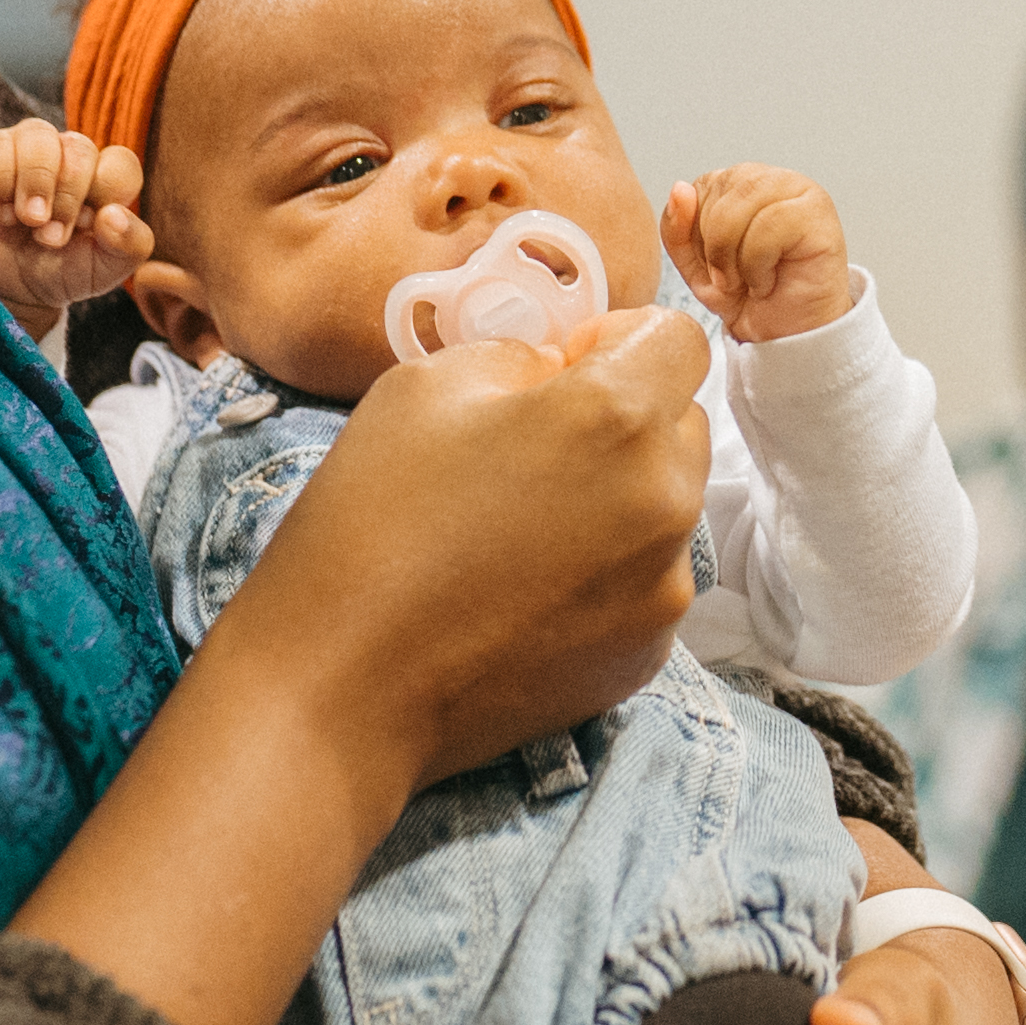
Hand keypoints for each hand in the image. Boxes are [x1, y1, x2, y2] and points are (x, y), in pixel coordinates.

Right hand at [0, 121, 149, 332]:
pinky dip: (0, 186)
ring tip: (27, 221)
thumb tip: (115, 214)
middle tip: (50, 238)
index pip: (121, 162)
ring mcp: (25, 148)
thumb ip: (130, 245)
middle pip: (80, 149)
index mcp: (101, 177)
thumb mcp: (103, 270)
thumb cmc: (56, 273)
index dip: (106, 194)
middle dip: (67, 198)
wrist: (2, 291)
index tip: (88, 228)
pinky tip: (1, 212)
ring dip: (35, 185)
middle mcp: (66, 155)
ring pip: (40, 137)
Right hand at [223, 306, 716, 782]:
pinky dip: (606, 572)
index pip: (680, 339)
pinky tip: (525, 592)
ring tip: (520, 531)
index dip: (619, 340)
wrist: (344, 685)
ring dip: (618, 497)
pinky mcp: (647, 652)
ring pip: (667, 506)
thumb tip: (566, 374)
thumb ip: (524, 357)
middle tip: (531, 451)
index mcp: (617, 416)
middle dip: (625, 419)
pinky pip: (647, 580)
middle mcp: (665, 500)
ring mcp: (664, 587)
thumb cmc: (371, 519)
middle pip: (681, 423)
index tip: (563, 369)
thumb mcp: (429, 383)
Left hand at [662, 164, 857, 344]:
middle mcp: (771, 179)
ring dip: (733, 256)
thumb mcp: (696, 265)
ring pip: (742, 204)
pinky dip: (758, 264)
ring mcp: (799, 190)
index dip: (697, 232)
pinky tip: (768, 282)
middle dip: (713, 246)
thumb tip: (680, 188)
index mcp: (741, 183)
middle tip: (729, 280)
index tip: (714, 266)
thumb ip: (677, 228)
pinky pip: (770, 223)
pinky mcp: (818, 211)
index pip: (702, 187)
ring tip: (748, 282)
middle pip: (720, 190)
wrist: (785, 335)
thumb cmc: (748, 296)